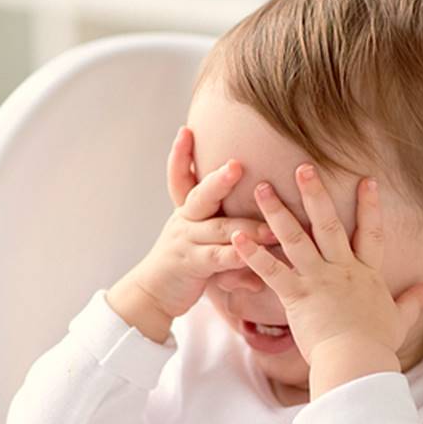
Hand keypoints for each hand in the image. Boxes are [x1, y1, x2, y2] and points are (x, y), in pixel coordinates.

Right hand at [108, 127, 276, 339]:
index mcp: (186, 211)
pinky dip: (237, 258)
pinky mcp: (191, 265)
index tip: (184, 131)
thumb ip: (227, 232)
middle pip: (200, 196)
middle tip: (236, 164)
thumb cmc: (183, 263)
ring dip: (246, 226)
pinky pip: (217, 259)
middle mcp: (184, 222)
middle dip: (219, 180)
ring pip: (217, 229)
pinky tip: (252, 257)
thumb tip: (244, 215)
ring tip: (269, 226)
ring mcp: (186, 243)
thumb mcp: (200, 241)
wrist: (153, 293)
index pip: (179, 178)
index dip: (180, 156)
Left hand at [230, 165, 422, 393]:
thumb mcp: (400, 319)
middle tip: (302, 167)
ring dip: (276, 212)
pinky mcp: (296, 294)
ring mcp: (317, 279)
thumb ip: (414, 300)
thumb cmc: (376, 344)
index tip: (367, 180)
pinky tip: (235, 237)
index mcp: (365, 274)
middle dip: (314, 193)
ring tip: (260, 188)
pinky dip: (252, 253)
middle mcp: (341, 269)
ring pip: (295, 238)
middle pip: (328, 224)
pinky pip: (270, 270)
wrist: (357, 360)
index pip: (371, 233)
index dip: (370, 206)